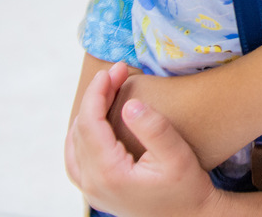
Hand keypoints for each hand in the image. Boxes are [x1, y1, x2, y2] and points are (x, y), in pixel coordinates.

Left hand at [66, 63, 224, 216]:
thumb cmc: (188, 188)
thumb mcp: (177, 156)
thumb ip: (154, 129)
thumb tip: (130, 105)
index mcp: (108, 173)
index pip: (89, 123)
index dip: (98, 92)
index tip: (114, 69)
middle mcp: (92, 184)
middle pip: (81, 130)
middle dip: (96, 96)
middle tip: (118, 72)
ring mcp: (91, 191)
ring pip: (73, 145)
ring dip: (88, 114)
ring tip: (108, 91)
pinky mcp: (97, 192)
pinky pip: (76, 160)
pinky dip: (81, 135)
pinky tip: (96, 123)